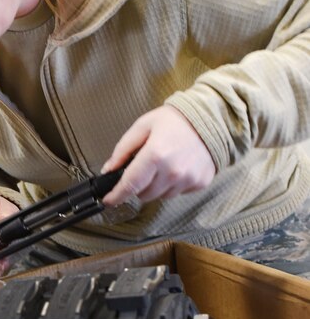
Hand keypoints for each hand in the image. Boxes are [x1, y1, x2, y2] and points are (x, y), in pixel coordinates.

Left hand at [101, 105, 215, 205]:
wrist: (210, 118)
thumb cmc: (174, 120)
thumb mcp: (142, 126)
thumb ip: (123, 149)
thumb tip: (108, 170)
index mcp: (155, 155)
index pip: (130, 185)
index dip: (116, 196)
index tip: (108, 200)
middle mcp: (172, 171)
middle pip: (143, 194)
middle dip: (137, 186)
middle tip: (142, 169)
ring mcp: (188, 179)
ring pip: (160, 196)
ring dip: (155, 186)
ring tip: (162, 165)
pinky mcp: (199, 183)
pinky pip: (177, 193)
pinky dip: (172, 185)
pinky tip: (176, 167)